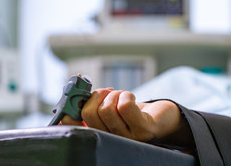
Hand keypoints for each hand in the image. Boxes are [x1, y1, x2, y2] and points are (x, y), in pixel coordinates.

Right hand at [61, 88, 181, 141]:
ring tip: (122, 96)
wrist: (161, 118)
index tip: (75, 97)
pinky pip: (125, 106)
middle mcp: (112, 140)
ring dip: (114, 94)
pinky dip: (126, 95)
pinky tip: (131, 98)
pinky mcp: (144, 130)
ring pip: (106, 109)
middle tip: (107, 92)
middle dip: (97, 95)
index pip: (75, 129)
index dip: (69, 112)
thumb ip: (92, 104)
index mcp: (100, 135)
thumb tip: (74, 91)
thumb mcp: (109, 107)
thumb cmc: (131, 111)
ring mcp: (128, 138)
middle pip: (89, 114)